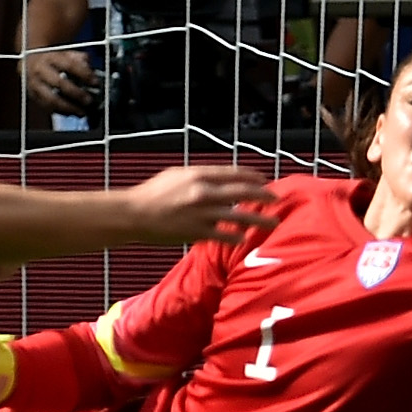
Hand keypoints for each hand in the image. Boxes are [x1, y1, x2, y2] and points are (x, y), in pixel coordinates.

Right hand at [23, 49, 97, 113]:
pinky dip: (60, 112)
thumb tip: (89, 67)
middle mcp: (40, 70)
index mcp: (50, 57)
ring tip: (81, 112)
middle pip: (59, 83)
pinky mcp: (33, 96)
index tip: (95, 82)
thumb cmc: (51, 59)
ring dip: (68, 108)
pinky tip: (71, 113)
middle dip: (76, 93)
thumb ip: (78, 58)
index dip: (84, 74)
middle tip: (89, 100)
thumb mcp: (64, 53)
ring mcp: (34, 84)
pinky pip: (46, 107)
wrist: (28, 61)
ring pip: (51, 99)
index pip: (70, 65)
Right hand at [124, 164, 278, 242]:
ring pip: (239, 215)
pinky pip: (224, 235)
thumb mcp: (176, 174)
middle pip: (243, 192)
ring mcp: (202, 213)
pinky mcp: (197, 232)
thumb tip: (218, 179)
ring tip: (274, 222)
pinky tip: (244, 238)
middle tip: (277, 200)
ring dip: (259, 219)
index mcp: (199, 174)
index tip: (263, 180)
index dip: (252, 176)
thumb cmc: (152, 193)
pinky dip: (237, 237)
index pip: (234, 173)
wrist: (134, 214)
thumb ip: (199, 176)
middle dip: (264, 195)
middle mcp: (204, 192)